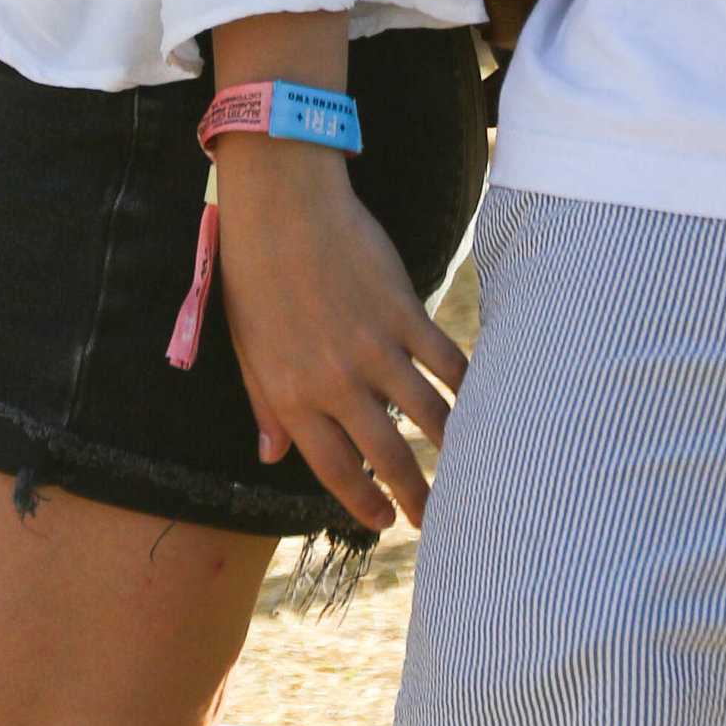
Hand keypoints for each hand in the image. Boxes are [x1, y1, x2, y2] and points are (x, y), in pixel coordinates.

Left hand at [214, 141, 467, 532]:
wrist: (281, 204)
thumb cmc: (255, 274)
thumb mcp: (247, 348)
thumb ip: (265, 406)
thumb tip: (271, 456)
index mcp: (292, 395)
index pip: (336, 469)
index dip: (363, 502)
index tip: (381, 521)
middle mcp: (336, 380)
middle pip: (388, 454)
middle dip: (415, 494)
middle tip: (432, 516)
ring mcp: (374, 345)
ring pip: (427, 414)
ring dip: (451, 447)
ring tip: (466, 466)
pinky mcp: (403, 309)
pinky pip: (445, 360)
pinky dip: (466, 386)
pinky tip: (478, 401)